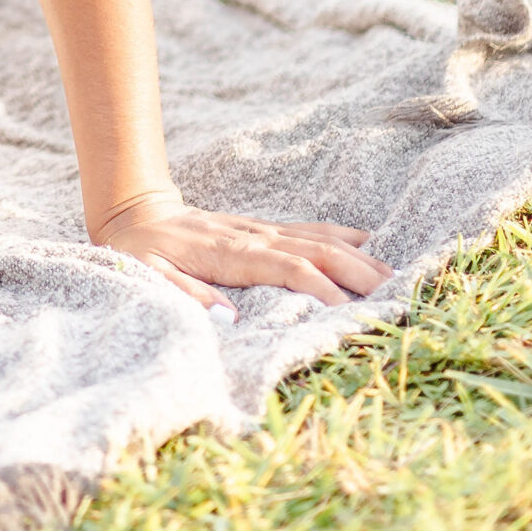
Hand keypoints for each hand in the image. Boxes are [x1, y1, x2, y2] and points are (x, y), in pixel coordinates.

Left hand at [94, 188, 392, 314]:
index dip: (319, 287)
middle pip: (316, 250)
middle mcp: (254, 237)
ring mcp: (261, 230)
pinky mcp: (263, 228)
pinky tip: (366, 243)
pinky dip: (340, 236)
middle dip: (356, 271)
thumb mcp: (148, 274)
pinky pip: (308, 230)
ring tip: (394, 275)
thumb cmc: (141, 250)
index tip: (347, 310)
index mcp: (230, 252)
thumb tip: (227, 320)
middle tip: (395, 293)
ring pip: (319, 239)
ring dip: (357, 256)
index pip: (287, 267)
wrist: (135, 210)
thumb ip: (187, 294)